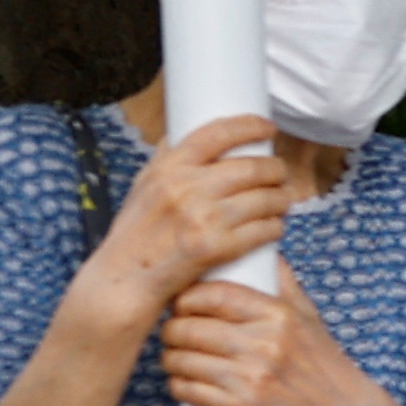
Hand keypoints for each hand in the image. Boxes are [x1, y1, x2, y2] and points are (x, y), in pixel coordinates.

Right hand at [81, 114, 288, 329]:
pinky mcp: (216, 247)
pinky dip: (275, 227)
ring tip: (282, 201)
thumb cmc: (136, 233)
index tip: (267, 128)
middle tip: (280, 175)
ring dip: (282, 199)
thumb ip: (165, 161)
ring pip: (266, 198)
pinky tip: (274, 227)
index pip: (216, 134)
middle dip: (276, 170)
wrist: (123, 280)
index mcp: (168, 169)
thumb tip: (181, 134)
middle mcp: (186, 188)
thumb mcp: (143, 187)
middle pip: (253, 167)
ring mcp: (202, 218)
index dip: (250, 126)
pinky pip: (264, 230)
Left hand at [155, 267, 391, 405]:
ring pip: (182, 360)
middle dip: (172, 331)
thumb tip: (263, 245)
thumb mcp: (308, 315)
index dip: (185, 299)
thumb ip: (282, 281)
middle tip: (174, 334)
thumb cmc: (323, 362)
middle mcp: (264, 343)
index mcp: (277, 315)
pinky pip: (188, 391)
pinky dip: (177, 386)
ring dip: (170, 359)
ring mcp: (252, 377)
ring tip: (175, 358)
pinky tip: (181, 382)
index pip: (211, 294)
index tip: (182, 305)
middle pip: (188, 328)